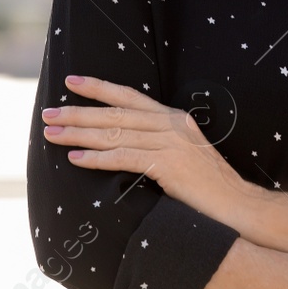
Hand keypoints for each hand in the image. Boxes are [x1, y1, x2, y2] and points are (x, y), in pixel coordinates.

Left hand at [41, 75, 244, 221]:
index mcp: (174, 118)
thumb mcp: (184, 155)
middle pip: (115, 113)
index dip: (98, 87)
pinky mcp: (169, 166)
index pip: (129, 96)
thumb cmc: (209, 188)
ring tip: (53, 135)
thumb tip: (123, 143)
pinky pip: (124, 157)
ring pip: (115, 134)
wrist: (239, 207)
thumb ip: (158, 144)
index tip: (71, 81)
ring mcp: (171, 144)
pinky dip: (98, 158)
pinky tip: (76, 159)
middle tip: (49, 114)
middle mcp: (171, 125)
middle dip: (78, 112)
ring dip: (79, 134)